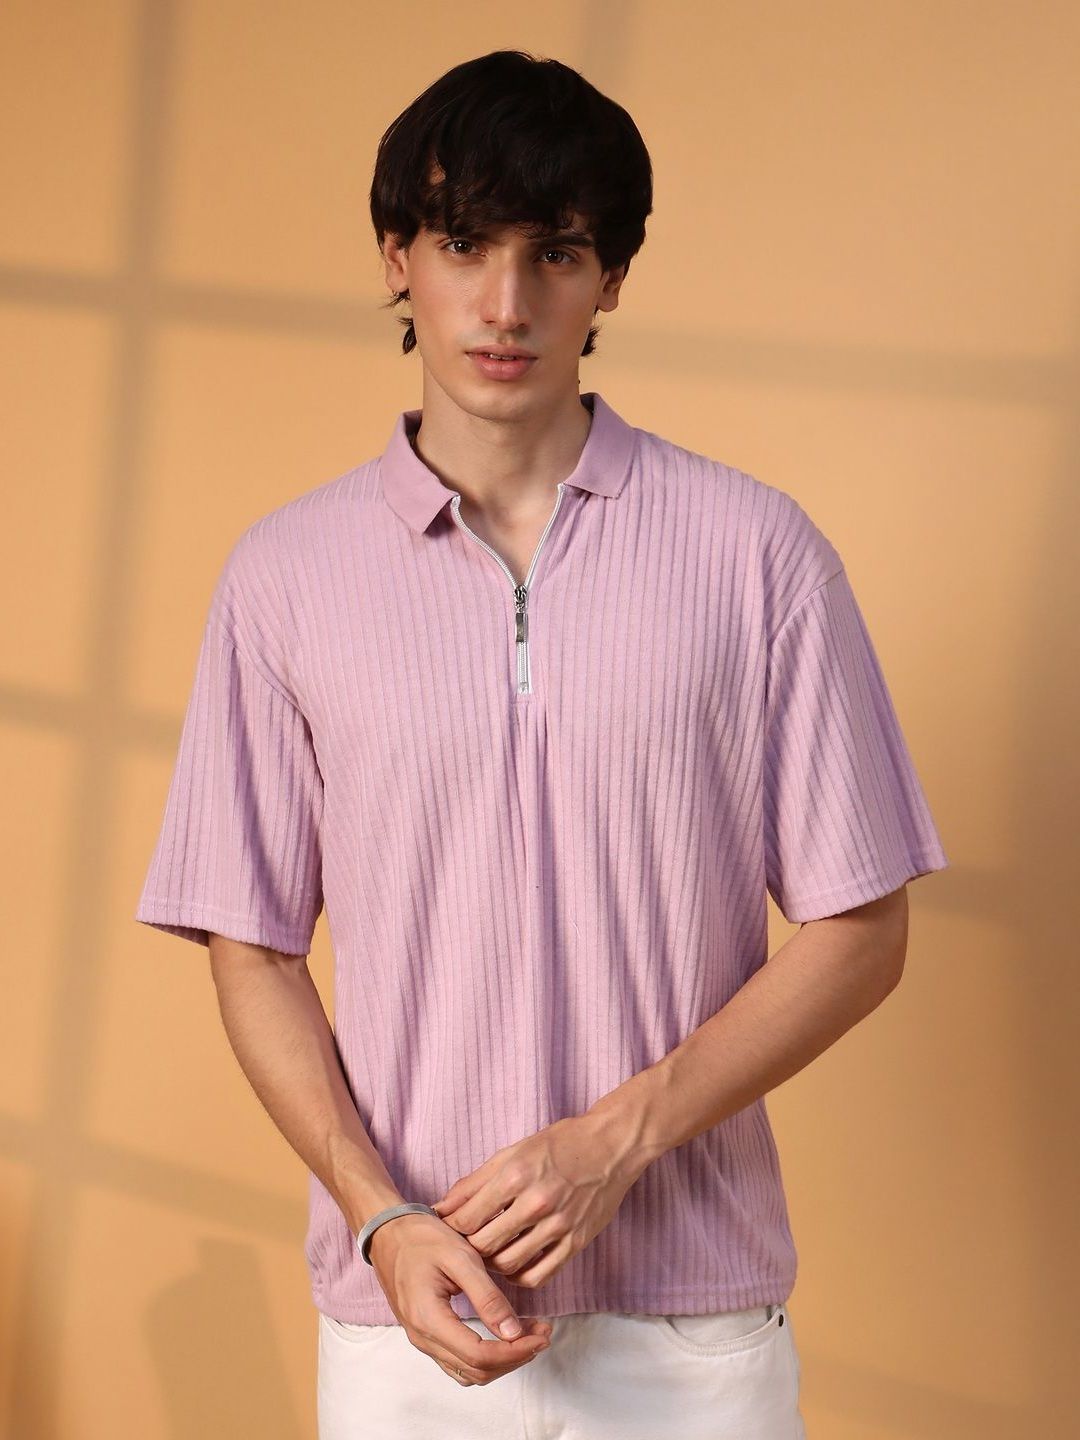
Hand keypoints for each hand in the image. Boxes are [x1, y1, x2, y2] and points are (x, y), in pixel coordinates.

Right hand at [368, 1212, 552, 1385]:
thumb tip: (515, 1332)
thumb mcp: (460, 1258)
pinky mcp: (426, 1335)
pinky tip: (504, 1335)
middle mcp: (423, 1339)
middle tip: (542, 1332)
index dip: (516, 1351)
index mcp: (429, 1320)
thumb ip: (487, 1297)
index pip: (480, 1357)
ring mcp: (422, 1340)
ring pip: (469, 1372)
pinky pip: (459, 1362)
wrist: (389, 1232)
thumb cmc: (423, 1238)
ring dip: (503, 1359)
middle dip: (515, 1356)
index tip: (542, 1334)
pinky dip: (486, 1356)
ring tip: (529, 1334)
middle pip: (477, 1371)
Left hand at [430, 1113, 645, 1289]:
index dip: (452, 1227)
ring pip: (508, 1264)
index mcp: (516, 1175)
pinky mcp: (576, 1242)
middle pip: (484, 1245)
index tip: (450, 1228)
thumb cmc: (560, 1144)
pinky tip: (514, 1265)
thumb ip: (476, 1181)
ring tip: (488, 1254)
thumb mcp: (513, 1151)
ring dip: (491, 1265)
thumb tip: (444, 1206)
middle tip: (465, 1245)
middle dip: (468, 1248)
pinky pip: (539, 1275)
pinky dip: (519, 1277)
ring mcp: (558, 1225)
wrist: (611, 1146)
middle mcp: (536, 1202)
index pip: (468, 1218)